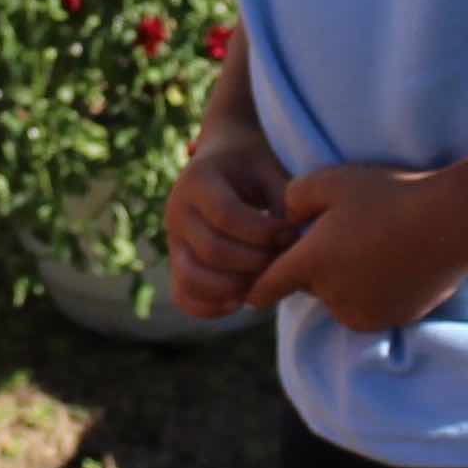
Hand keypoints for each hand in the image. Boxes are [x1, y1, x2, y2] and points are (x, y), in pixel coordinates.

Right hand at [164, 118, 299, 318]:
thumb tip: (294, 240)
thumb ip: (283, 199)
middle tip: (285, 261)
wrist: (222, 160)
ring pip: (191, 279)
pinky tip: (242, 300)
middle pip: (212, 251)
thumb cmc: (252, 165)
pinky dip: (211, 307)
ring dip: (234, 288)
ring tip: (264, 282)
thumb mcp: (269, 168)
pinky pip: (184, 296)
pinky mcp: (178, 263)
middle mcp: (177, 212)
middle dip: (256, 262)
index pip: (226, 215)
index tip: (292, 233)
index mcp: (198, 180)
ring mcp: (173, 241)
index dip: (263, 232)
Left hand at [245, 159, 467, 334]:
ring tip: (374, 245)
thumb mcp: (331, 180)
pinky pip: (367, 307)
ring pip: (338, 297)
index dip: (256, 284)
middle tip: (344, 234)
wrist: (452, 223)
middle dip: (315, 267)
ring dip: (344, 280)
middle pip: (308, 286)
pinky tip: (393, 261)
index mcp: (311, 263)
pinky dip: (371, 291)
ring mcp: (361, 312)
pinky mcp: (388, 320)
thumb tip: (285, 219)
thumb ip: (293, 198)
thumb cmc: (389, 194)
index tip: (250, 285)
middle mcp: (331, 296)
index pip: (264, 288)